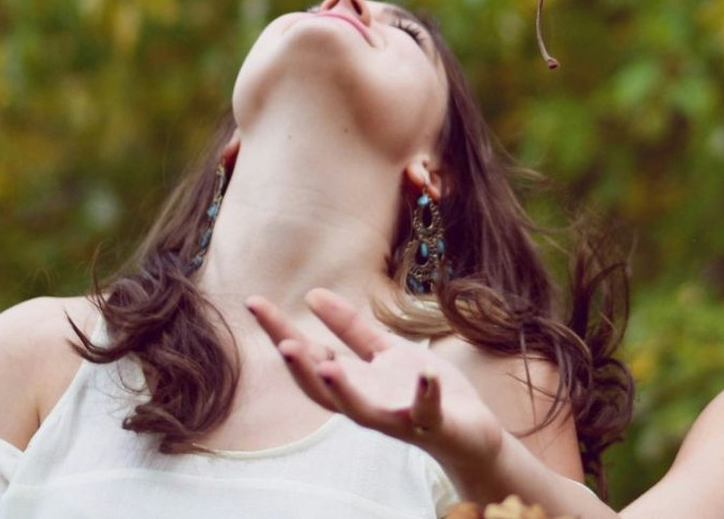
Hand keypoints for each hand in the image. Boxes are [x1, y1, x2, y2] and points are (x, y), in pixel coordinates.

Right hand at [246, 288, 504, 466]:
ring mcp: (397, 416)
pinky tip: (427, 372)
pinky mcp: (431, 423)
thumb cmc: (419, 389)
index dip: (280, 332)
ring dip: (345, 390)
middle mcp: (366, 403)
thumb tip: (311, 294)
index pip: (309, 356)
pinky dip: (426, 393)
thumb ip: (350, 329)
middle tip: (282, 344)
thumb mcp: (384, 351)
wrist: (468, 428)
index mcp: (353, 382)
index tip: (254, 303)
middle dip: (302, 369)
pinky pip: (426, 410)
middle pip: (323, 390)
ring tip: (328, 365)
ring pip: (362, 411)